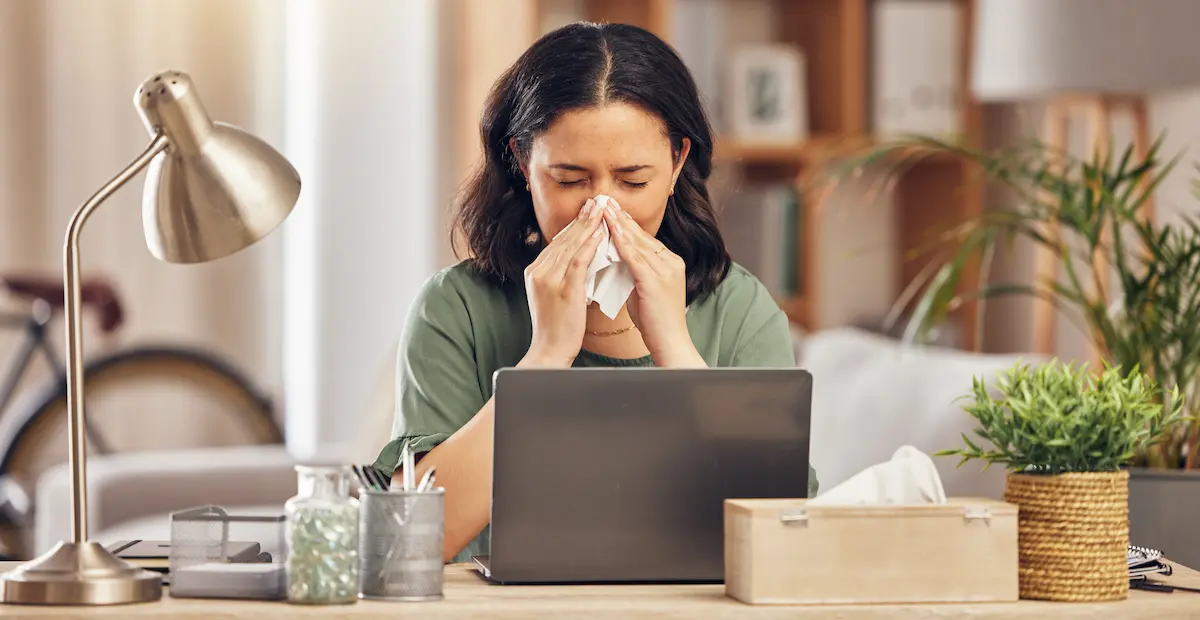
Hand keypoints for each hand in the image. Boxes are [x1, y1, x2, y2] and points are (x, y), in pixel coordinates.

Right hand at [520, 198, 605, 367]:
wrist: (549, 351)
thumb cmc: (556, 327)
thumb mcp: (552, 295)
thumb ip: (560, 275)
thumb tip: (576, 258)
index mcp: (535, 271)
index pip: (557, 242)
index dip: (574, 225)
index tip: (588, 211)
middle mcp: (539, 272)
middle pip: (563, 239)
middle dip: (582, 219)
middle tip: (597, 201)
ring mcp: (549, 280)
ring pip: (571, 246)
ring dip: (588, 226)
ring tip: (601, 210)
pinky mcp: (563, 290)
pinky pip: (578, 262)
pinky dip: (589, 246)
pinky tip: (600, 234)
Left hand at [601, 198, 705, 367]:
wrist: (671, 342)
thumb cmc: (656, 322)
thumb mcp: (645, 290)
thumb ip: (635, 272)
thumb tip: (618, 259)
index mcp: (671, 263)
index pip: (645, 238)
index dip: (626, 223)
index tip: (611, 209)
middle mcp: (671, 262)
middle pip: (641, 235)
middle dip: (621, 217)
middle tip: (604, 200)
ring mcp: (665, 270)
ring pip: (637, 242)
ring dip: (618, 223)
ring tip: (603, 208)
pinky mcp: (656, 281)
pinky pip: (635, 257)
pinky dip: (621, 241)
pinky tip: (610, 230)